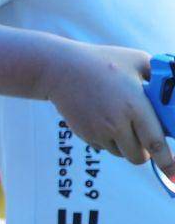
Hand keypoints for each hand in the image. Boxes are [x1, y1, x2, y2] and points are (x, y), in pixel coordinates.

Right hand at [43, 44, 174, 173]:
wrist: (61, 69)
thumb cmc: (103, 61)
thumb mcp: (138, 60)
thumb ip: (161, 77)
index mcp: (135, 105)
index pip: (156, 143)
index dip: (168, 163)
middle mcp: (116, 123)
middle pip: (138, 156)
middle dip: (146, 152)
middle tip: (145, 137)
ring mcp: (99, 131)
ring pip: (121, 153)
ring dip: (126, 144)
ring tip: (119, 120)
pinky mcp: (86, 134)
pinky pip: (104, 147)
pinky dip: (108, 139)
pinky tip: (102, 118)